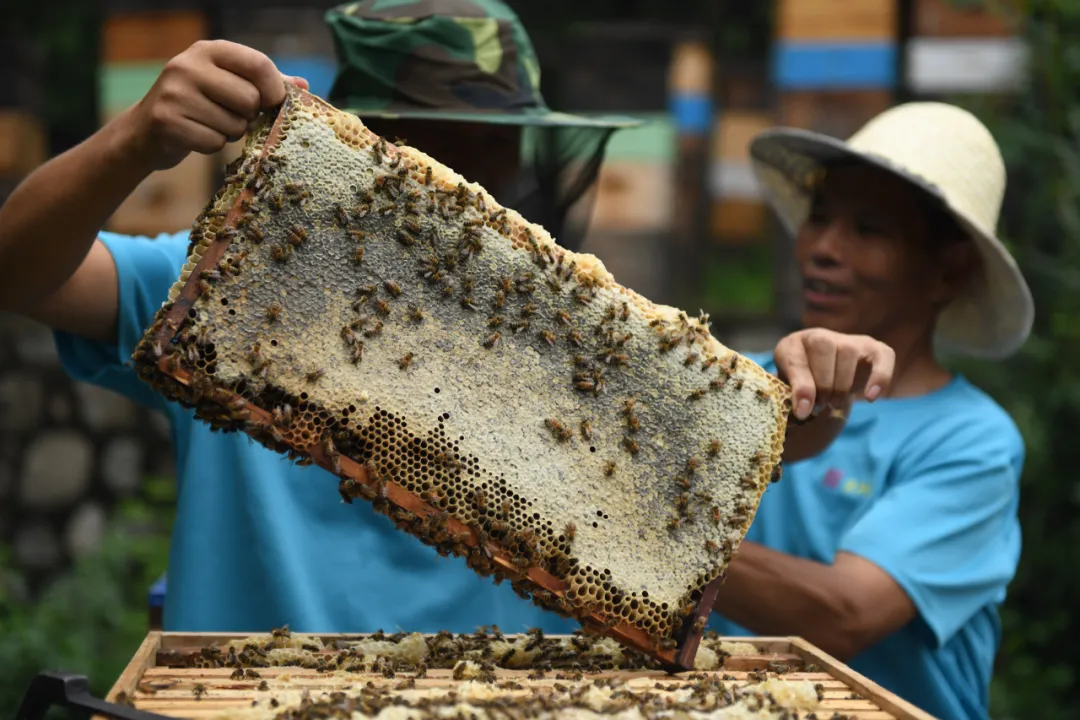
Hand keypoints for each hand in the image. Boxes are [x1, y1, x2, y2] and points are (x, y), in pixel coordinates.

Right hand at [121, 40, 309, 170]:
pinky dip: (212, 145)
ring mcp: (174, 92)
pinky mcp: (167, 121)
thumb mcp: (229, 84)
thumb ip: (265, 83)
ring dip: (229, 133)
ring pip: (234, 125)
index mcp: (210, 50)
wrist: (147, 130)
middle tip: (230, 115)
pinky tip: (196, 135)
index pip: (258, 64)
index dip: (273, 89)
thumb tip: (305, 86)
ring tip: (209, 124)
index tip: (271, 103)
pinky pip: (214, 142)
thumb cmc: (199, 105)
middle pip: (250, 99)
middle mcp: (189, 65)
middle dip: (248, 116)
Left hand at [774, 329, 894, 420]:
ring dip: (842, 384)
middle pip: (824, 348)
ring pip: (848, 352)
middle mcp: (818, 336)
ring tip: (835, 403)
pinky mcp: (873, 348)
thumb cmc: (804, 389)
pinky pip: (884, 356)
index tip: (803, 411)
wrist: (824, 382)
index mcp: (791, 346)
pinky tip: (870, 397)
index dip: (801, 387)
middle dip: (823, 385)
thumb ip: (794, 399)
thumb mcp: (791, 394)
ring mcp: (847, 340)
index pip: (795, 360)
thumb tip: (803, 411)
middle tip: (821, 405)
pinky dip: (880, 376)